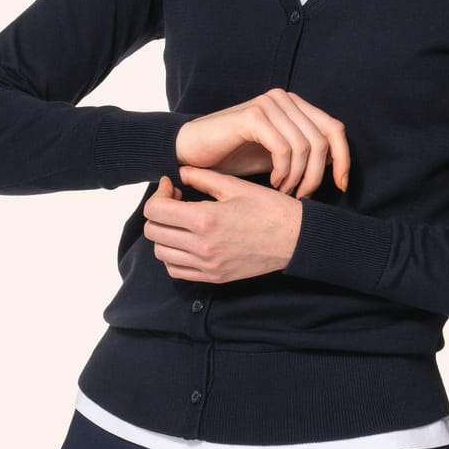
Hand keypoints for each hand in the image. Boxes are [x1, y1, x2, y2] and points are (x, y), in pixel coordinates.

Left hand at [144, 167, 303, 283]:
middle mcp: (202, 246)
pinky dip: (173, 256)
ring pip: (161, 252)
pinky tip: (186, 240)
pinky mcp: (214, 277)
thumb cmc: (270, 209)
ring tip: (180, 221)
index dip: (158, 193)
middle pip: (153, 231)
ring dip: (164, 234)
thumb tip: (179, 172)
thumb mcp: (235, 186)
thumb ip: (202, 177)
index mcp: (206, 219)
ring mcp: (207, 265)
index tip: (170, 186)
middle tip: (174, 201)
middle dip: (157, 212)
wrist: (296, 239)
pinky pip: (176, 271)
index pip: (155, 210)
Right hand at [174, 89, 349, 197]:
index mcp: (294, 105)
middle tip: (302, 195)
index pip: (334, 129)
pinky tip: (274, 182)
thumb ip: (305, 155)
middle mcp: (284, 99)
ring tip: (285, 191)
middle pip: (323, 140)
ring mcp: (269, 104)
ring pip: (306, 146)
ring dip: (299, 177)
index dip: (344, 159)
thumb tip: (337, 165)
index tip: (341, 186)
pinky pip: (284, 148)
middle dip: (317, 175)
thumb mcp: (277, 157)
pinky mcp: (253, 115)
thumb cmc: (234, 156)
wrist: (192, 151)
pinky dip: (284, 171)